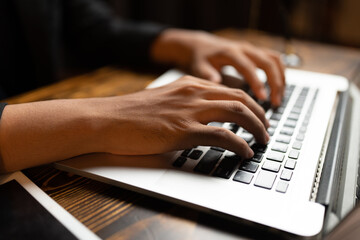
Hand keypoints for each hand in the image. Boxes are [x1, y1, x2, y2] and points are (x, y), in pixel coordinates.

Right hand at [0, 76, 268, 171]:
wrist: (108, 119)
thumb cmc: (132, 113)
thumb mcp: (165, 100)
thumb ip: (186, 104)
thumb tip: (203, 118)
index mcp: (190, 84)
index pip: (231, 90)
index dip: (250, 104)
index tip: (257, 116)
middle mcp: (194, 93)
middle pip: (241, 99)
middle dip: (260, 115)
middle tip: (266, 129)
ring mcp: (190, 111)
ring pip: (238, 113)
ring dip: (256, 128)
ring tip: (263, 140)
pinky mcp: (183, 130)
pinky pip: (223, 135)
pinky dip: (240, 144)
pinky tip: (245, 151)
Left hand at [151, 29, 285, 105]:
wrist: (202, 46)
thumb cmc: (200, 59)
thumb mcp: (199, 66)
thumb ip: (207, 74)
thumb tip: (216, 83)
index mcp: (230, 53)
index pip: (248, 67)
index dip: (257, 82)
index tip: (263, 98)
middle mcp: (245, 48)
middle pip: (268, 62)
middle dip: (275, 83)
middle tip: (275, 103)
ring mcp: (252, 49)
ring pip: (275, 60)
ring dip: (281, 79)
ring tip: (279, 99)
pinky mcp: (257, 52)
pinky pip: (274, 60)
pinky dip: (280, 74)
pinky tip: (279, 90)